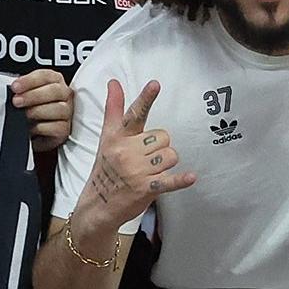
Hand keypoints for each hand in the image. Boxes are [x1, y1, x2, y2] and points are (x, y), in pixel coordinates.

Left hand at [11, 69, 71, 153]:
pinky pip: (57, 127)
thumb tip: (9, 91)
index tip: (15, 87)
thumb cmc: (26, 108)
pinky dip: (41, 128)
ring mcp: (66, 112)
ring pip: (59, 108)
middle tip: (17, 101)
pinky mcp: (64, 129)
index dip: (30, 81)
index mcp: (53, 81)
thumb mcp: (21, 95)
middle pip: (55, 91)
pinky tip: (31, 127)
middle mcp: (63, 95)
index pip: (46, 76)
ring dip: (37, 111)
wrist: (28, 130)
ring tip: (24, 115)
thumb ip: (19, 90)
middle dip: (33, 96)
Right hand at [77, 81, 196, 231]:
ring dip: (166, 163)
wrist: (97, 206)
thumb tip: (114, 82)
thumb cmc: (106, 168)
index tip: (155, 84)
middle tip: (144, 158)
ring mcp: (136, 170)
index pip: (134, 115)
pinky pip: (171, 179)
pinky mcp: (146, 187)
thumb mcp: (106, 139)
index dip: (146, 99)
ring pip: (171, 155)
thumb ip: (114, 111)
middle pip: (163, 137)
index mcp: (116, 138)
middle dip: (160, 147)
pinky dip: (181, 180)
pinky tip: (191, 177)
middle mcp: (125, 152)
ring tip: (150, 171)